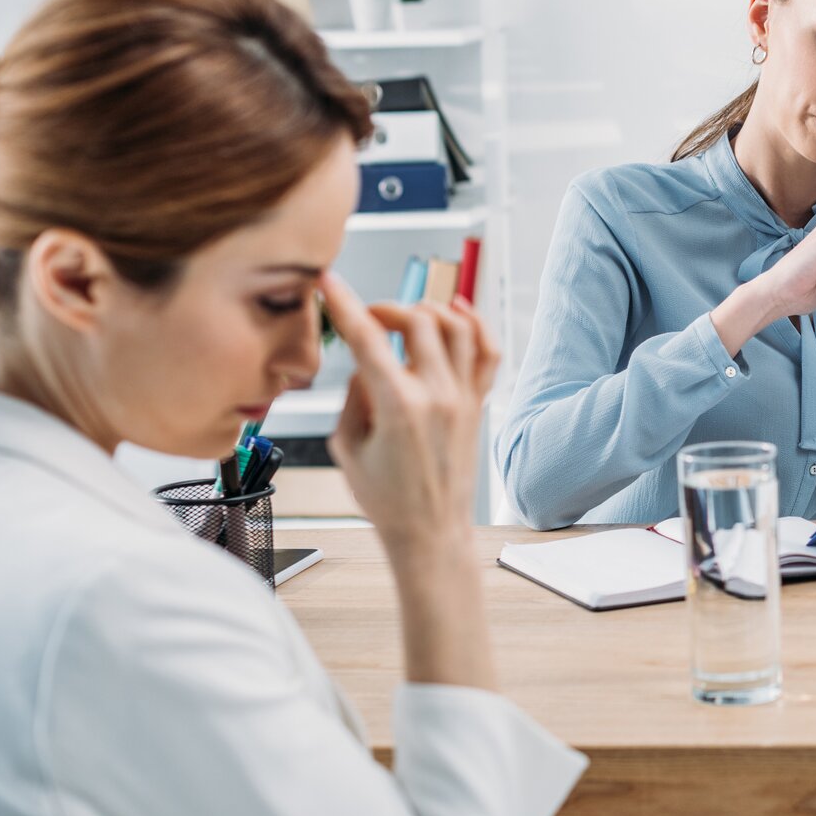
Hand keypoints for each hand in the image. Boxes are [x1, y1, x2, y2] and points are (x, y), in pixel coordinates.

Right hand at [319, 272, 499, 551]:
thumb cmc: (385, 499)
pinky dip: (475, 323)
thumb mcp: (347, 447)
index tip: (328, 282)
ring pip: (456, 326)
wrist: (430, 532)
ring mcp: (463, 398)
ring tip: (406, 315)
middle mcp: (437, 395)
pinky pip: (487, 351)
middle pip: (417, 321)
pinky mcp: (478, 404)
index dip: (344, 304)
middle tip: (368, 315)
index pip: (368, 339)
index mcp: (398, 406)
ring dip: (428, 309)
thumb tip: (365, 363)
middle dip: (387, 307)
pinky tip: (457, 311)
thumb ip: (353, 397)